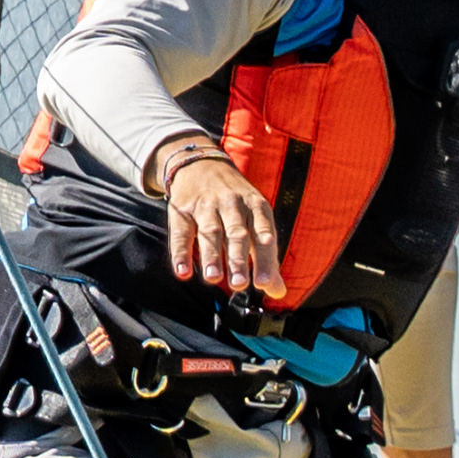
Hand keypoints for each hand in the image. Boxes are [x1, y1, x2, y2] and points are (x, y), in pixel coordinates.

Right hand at [160, 144, 279, 295]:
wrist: (201, 164)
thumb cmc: (235, 203)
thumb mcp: (256, 220)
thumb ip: (266, 258)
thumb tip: (278, 293)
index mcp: (256, 207)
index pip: (263, 235)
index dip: (264, 259)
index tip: (263, 284)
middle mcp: (233, 205)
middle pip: (237, 234)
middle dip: (238, 259)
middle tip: (239, 284)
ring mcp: (206, 206)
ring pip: (210, 232)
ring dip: (212, 256)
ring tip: (213, 278)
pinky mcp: (182, 209)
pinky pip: (180, 233)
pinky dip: (180, 253)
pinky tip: (182, 272)